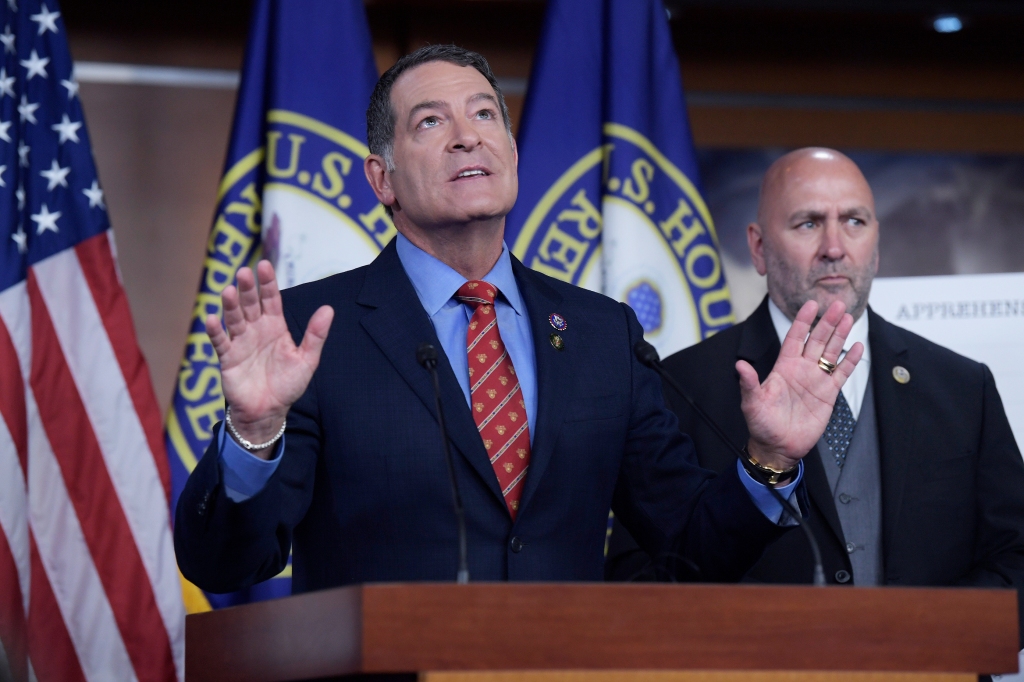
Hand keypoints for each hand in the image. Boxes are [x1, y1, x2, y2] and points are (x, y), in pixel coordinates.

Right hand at [206, 260, 333, 458]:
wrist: (269, 412)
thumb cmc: (288, 385)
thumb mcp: (307, 360)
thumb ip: (315, 335)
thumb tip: (328, 309)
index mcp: (276, 327)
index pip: (271, 300)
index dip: (268, 283)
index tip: (265, 265)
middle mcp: (256, 330)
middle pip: (251, 305)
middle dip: (248, 289)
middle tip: (244, 272)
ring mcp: (241, 342)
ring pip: (234, 319)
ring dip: (231, 305)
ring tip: (228, 291)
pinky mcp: (228, 358)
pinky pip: (221, 342)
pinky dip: (215, 331)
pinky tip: (212, 319)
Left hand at [737, 300, 863, 472]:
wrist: (778, 447)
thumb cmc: (761, 424)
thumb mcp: (752, 402)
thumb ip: (749, 383)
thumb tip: (739, 365)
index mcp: (783, 367)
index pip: (794, 337)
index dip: (802, 321)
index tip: (811, 304)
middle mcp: (801, 369)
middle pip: (817, 340)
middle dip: (826, 322)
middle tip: (837, 303)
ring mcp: (816, 380)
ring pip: (831, 352)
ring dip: (839, 335)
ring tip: (848, 317)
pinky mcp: (828, 394)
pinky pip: (842, 373)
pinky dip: (850, 361)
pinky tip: (857, 346)